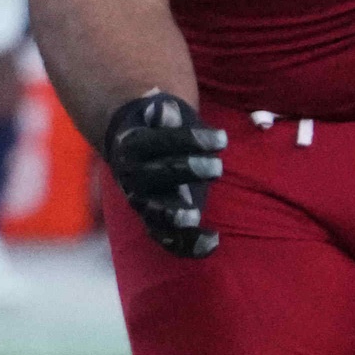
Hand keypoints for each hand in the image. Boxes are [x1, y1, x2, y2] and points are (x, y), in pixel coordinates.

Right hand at [101, 89, 225, 256]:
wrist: (137, 153)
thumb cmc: (157, 128)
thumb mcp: (159, 114)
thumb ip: (162, 113)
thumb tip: (163, 109)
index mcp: (132, 146)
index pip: (157, 143)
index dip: (189, 140)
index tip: (222, 138)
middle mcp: (132, 178)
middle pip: (154, 177)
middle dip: (185, 171)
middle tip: (217, 168)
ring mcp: (144, 203)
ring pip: (153, 213)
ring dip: (172, 216)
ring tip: (193, 217)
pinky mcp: (158, 223)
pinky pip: (168, 239)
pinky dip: (188, 245)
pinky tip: (213, 242)